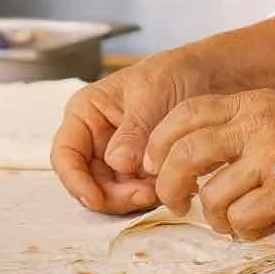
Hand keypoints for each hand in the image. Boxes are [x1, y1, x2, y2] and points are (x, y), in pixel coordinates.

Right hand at [49, 48, 222, 215]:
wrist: (208, 77)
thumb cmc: (172, 74)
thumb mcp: (151, 97)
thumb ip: (133, 131)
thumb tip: (118, 163)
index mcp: (86, 113)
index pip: (66, 154)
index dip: (75, 181)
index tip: (96, 199)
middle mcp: (95, 139)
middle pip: (88, 181)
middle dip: (113, 195)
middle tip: (144, 195)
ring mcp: (117, 157)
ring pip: (112, 193)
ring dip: (134, 198)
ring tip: (163, 187)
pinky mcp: (139, 170)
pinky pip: (136, 193)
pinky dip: (150, 195)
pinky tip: (173, 184)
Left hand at [143, 91, 274, 239]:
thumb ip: (245, 126)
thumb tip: (200, 155)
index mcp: (253, 104)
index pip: (184, 114)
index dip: (158, 142)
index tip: (154, 165)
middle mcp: (256, 126)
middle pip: (184, 154)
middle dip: (169, 185)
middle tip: (176, 203)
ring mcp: (271, 158)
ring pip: (211, 196)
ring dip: (215, 218)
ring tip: (233, 223)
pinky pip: (243, 219)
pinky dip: (245, 231)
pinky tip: (262, 228)